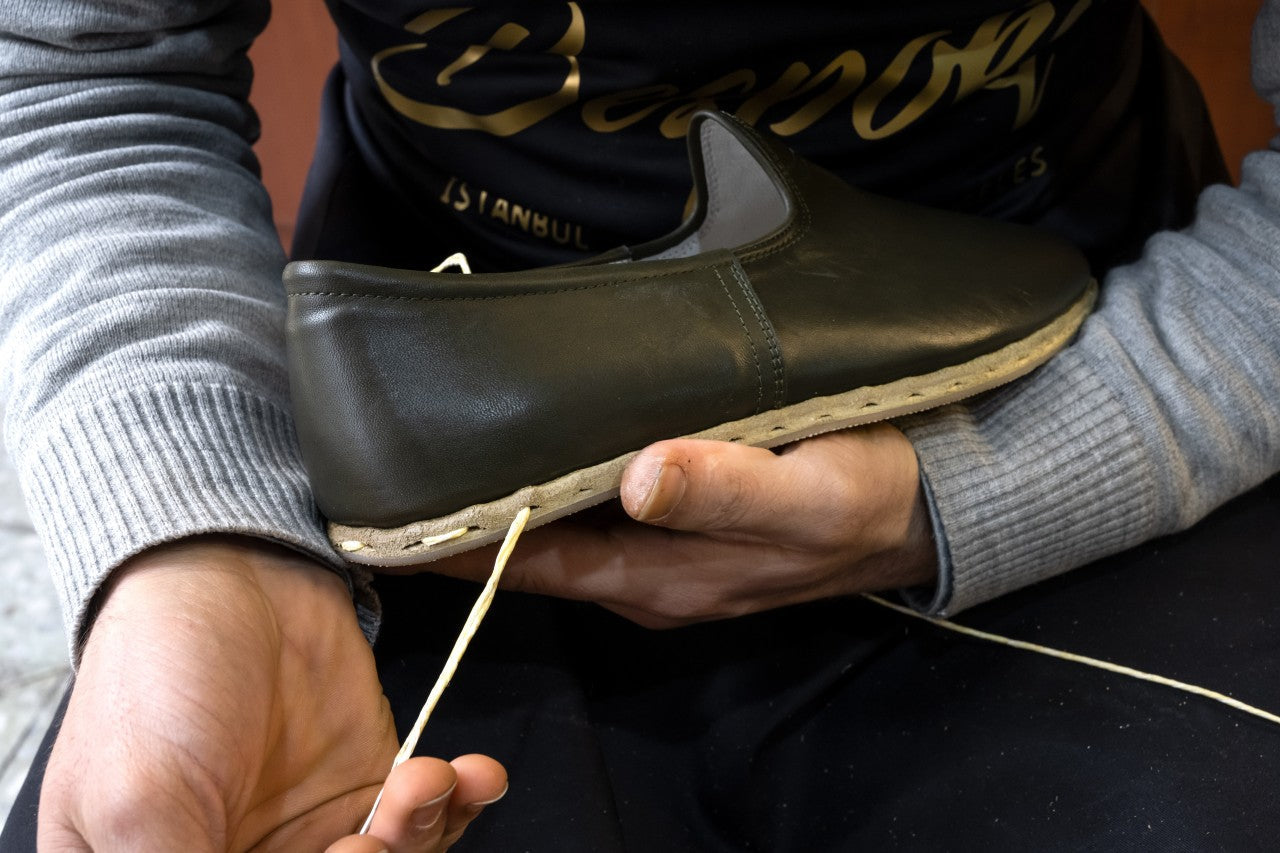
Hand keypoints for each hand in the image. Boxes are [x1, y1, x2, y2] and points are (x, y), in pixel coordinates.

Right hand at [38, 537, 506, 851]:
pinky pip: (431, 819)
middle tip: (363, 840)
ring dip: (419, 837)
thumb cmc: (157, 680)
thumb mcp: (140, 804)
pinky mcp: (372, 783)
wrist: (228, 569)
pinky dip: (460, 802)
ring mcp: (317, 830)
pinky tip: (474, 776)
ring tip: (420, 780)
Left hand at [426, 424, 936, 626]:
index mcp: (659, 578)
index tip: (380, 514)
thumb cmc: (866, 498)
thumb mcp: (805, 496)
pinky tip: (535, 426)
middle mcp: (646, 571)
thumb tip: (639, 477)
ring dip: (505, 488)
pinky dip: (555, 470)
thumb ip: (725, 490)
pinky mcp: (682, 517)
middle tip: (392, 451)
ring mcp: (662, 547)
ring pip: (560, 522)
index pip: (528, 566)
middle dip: (464, 512)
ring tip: (439, 431)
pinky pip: (596, 499)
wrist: (924, 504)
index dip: (456, 544)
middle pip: (530, 548)